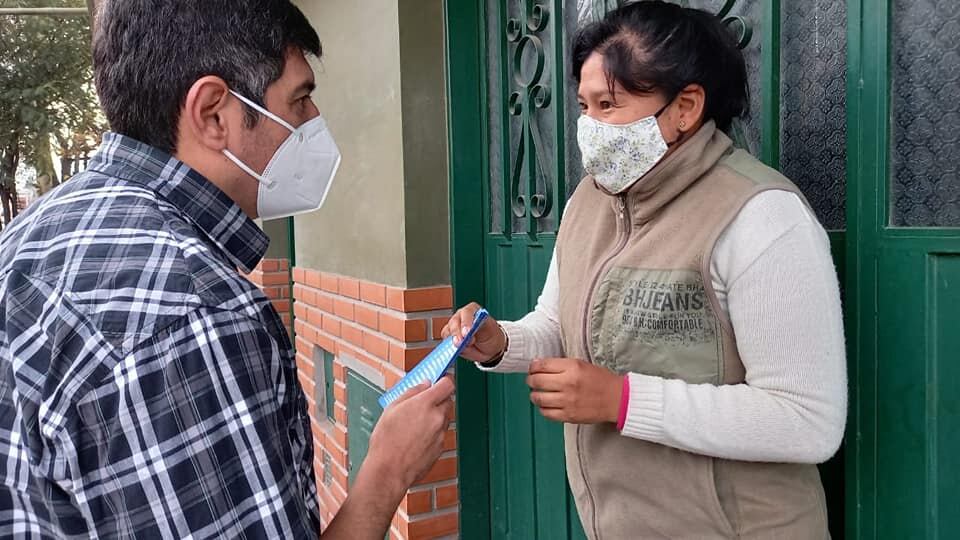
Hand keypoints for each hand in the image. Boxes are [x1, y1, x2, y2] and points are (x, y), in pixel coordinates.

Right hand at [326, 378, 454, 539]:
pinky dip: (432, 432)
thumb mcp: (391, 409)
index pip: (447, 384)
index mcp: (425, 404)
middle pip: (448, 400)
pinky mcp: (440, 447)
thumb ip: (411, 392)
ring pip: (444, 417)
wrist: (389, 470)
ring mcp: (441, 433)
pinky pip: (440, 433)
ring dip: (435, 416)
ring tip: (414, 423)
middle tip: (422, 403)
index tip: (438, 380)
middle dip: (437, 399)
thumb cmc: (386, 442)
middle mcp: (437, 418)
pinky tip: (416, 437)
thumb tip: (423, 385)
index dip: (443, 380)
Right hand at [440, 302, 504, 362]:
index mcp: (473, 310)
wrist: (490, 347)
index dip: (466, 322)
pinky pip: (446, 339)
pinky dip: (448, 344)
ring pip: (448, 330)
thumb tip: (466, 338)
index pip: (467, 312)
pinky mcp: (450, 335)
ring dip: (452, 340)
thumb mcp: (490, 330)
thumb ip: (479, 330)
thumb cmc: (491, 335)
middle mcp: (461, 315)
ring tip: (459, 347)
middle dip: (457, 333)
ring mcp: (454, 325)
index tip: (467, 333)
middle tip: (460, 343)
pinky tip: (454, 348)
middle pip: (454, 321)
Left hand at [526, 358, 623, 424]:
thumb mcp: (581, 364)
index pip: (542, 365)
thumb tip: (538, 365)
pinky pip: (546, 413)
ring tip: (538, 393)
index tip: (532, 368)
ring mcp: (567, 401)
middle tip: (531, 381)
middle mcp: (568, 384)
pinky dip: (543, 408)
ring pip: (538, 399)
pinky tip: (546, 405)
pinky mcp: (569, 416)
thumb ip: (560, 364)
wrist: (617, 399)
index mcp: (572, 368)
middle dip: (530, 380)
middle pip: (536, 381)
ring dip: (534, 395)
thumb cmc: (600, 380)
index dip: (533, 367)